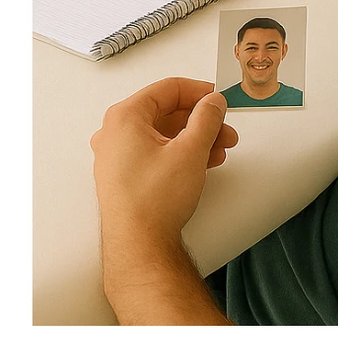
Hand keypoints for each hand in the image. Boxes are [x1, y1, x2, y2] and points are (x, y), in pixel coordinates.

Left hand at [90, 77, 238, 253]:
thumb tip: (213, 103)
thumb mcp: (191, 149)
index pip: (168, 89)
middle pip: (166, 113)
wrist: (140, 248)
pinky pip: (155, 153)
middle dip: (201, 121)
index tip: (217, 99)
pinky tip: (202, 164)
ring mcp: (116, 157)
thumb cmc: (153, 202)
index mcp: (124, 117)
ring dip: (194, 139)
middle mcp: (114, 134)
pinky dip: (180, 154)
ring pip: (163, 135)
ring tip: (218, 150)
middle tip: (223, 128)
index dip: (199, 92)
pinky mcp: (123, 177)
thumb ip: (207, 117)